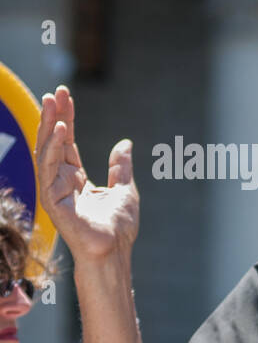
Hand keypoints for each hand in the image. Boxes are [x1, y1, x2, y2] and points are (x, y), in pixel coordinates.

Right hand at [36, 85, 139, 262]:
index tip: (66, 95)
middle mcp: (61, 180)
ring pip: (47, 151)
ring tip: (53, 103)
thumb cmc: (119, 227)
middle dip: (53, 116)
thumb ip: (120, 166)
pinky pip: (49, 168)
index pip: (67, 142)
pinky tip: (60, 129)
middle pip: (54, 142)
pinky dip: (54, 147)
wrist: (115, 250)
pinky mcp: (51, 199)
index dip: (67, 118)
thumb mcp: (125, 189)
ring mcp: (54, 189)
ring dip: (49, 125)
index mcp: (76, 178)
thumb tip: (125, 143)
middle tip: (56, 91)